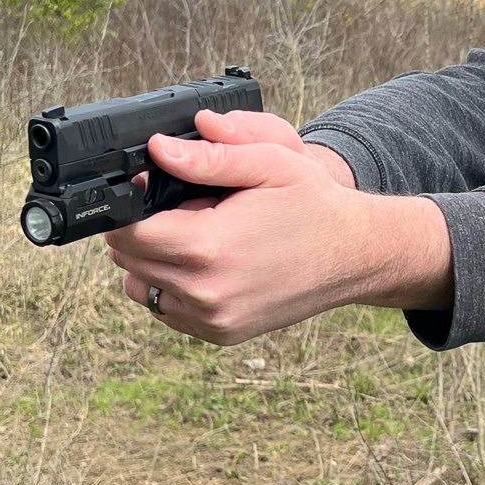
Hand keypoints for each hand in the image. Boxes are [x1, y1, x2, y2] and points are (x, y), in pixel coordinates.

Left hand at [105, 111, 449, 344]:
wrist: (357, 255)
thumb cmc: (315, 205)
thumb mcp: (270, 164)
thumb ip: (211, 157)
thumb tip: (159, 149)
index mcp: (210, 247)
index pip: (127, 231)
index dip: (132, 204)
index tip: (152, 187)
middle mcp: (206, 293)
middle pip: (128, 259)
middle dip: (145, 228)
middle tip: (193, 209)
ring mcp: (213, 320)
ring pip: (140, 286)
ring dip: (155, 259)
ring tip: (202, 236)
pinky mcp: (221, 334)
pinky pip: (167, 309)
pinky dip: (175, 284)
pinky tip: (212, 262)